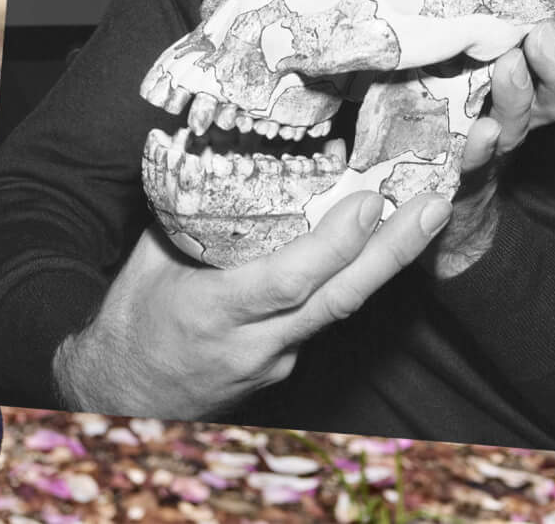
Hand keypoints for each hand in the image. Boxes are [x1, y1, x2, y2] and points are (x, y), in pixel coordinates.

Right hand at [52, 189, 449, 420]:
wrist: (123, 394)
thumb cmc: (130, 324)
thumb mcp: (146, 263)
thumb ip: (188, 219)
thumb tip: (216, 158)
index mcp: (212, 312)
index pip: (288, 281)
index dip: (334, 244)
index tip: (368, 201)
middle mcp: (254, 343)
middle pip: (339, 299)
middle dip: (392, 251)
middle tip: (432, 206)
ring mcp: (275, 361)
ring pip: (339, 310)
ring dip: (384, 263)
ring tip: (420, 218)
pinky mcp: (285, 366)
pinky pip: (321, 318)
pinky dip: (346, 280)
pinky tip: (368, 250)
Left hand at [430, 0, 554, 275]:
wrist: (429, 147)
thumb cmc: (471, 78)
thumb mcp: (504, 37)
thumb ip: (541, 4)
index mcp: (541, 78)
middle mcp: (526, 110)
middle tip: (541, 33)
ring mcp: (495, 136)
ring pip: (516, 123)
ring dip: (516, 96)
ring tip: (507, 66)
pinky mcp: (460, 160)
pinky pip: (473, 159)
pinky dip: (479, 147)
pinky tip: (481, 130)